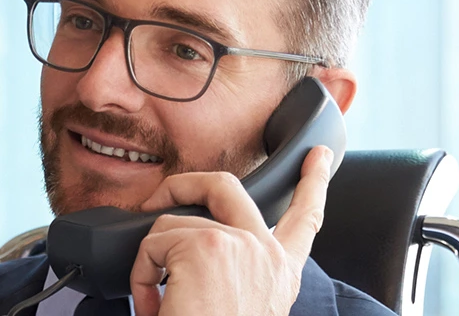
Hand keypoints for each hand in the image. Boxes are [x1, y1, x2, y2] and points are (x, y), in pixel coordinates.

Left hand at [127, 146, 339, 315]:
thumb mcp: (242, 305)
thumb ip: (236, 274)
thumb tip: (192, 255)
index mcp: (280, 273)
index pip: (306, 220)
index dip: (314, 183)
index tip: (319, 158)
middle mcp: (267, 253)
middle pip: (228, 186)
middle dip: (185, 181)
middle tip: (159, 195)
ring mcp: (238, 243)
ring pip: (174, 222)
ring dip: (151, 262)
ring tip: (154, 301)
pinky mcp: (205, 244)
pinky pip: (153, 241)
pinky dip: (139, 273)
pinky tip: (152, 303)